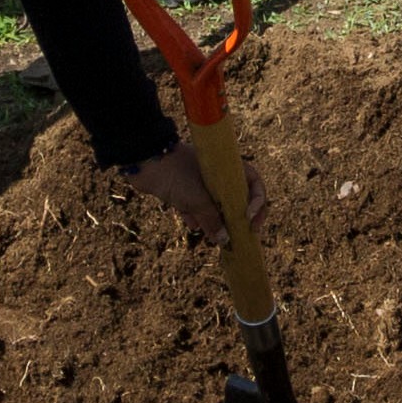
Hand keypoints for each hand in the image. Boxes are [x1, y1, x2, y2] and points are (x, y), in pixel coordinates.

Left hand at [117, 140, 247, 243]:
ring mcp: (198, 180)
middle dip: (235, 217)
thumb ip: (213, 221)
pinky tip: (192, 224)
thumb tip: (224, 241)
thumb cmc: (177, 176)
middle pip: (235, 198)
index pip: (254, 184)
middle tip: (237, 235)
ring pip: (213, 204)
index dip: (258, 203)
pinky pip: (193, 205)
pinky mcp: (181, 188)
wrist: (144, 161)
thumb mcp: (199, 202)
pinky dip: (194, 215)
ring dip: (213, 220)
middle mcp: (217, 174)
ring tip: (212, 235)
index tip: (250, 221)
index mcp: (228, 169)